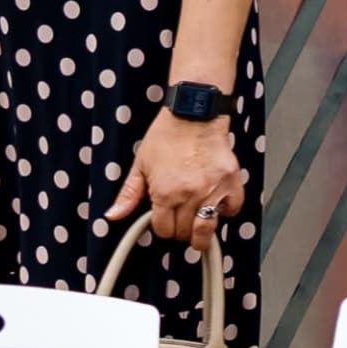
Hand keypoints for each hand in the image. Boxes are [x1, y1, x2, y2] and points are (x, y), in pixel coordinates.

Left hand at [107, 110, 245, 242]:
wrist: (193, 114)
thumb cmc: (167, 135)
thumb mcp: (140, 164)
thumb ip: (128, 194)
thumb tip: (113, 215)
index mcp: (165, 194)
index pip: (164, 230)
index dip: (162, 227)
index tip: (164, 219)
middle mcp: (190, 195)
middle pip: (184, 233)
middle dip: (179, 230)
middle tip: (180, 219)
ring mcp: (213, 190)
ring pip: (208, 229)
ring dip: (201, 231)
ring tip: (198, 227)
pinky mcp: (231, 182)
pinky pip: (233, 209)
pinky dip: (226, 210)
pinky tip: (217, 204)